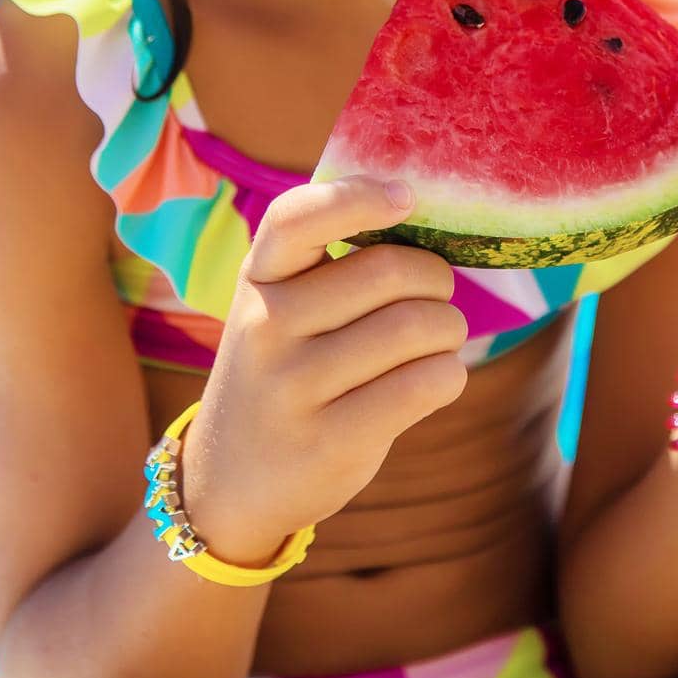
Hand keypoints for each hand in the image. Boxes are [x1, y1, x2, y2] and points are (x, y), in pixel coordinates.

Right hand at [180, 176, 467, 564]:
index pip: (297, 217)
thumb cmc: (283, 370)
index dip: (358, 195)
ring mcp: (293, 387)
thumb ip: (331, 267)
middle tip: (436, 297)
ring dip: (449, 329)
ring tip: (437, 341)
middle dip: (436, 280)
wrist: (227, 481)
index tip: (408, 197)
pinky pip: (425, 384)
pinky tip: (435, 379)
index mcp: (257, 278)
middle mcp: (266, 327)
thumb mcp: (279, 308)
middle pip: (390, 272)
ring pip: (416, 327)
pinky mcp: (330, 442)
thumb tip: (425, 221)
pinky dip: (449, 374)